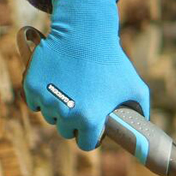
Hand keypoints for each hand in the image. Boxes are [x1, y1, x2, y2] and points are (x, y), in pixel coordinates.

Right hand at [21, 0, 151, 152]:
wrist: (85, 32)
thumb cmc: (111, 60)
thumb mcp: (135, 87)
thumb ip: (142, 111)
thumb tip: (143, 129)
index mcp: (90, 120)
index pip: (85, 143)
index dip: (91, 135)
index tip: (92, 125)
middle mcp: (66, 114)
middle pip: (66, 131)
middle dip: (73, 122)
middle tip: (81, 105)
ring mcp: (47, 100)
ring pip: (50, 116)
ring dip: (58, 110)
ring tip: (69, 91)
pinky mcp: (32, 87)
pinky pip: (35, 102)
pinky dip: (42, 97)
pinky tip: (54, 85)